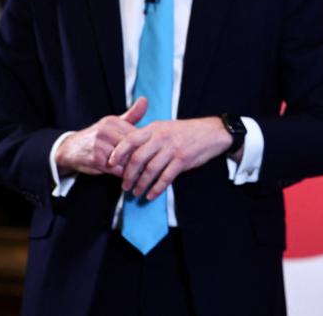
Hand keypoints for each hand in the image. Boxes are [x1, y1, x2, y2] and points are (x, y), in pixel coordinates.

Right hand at [54, 97, 147, 176]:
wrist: (69, 150)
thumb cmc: (97, 137)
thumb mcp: (113, 124)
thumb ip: (131, 115)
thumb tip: (145, 99)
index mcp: (113, 122)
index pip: (138, 134)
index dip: (147, 145)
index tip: (154, 152)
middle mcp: (106, 131)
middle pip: (134, 146)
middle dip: (143, 156)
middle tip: (152, 164)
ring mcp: (100, 145)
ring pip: (127, 158)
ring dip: (135, 167)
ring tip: (143, 171)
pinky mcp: (96, 159)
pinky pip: (117, 169)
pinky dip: (124, 174)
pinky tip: (129, 176)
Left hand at [107, 116, 231, 200]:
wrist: (212, 132)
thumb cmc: (186, 131)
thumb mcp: (166, 127)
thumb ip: (149, 136)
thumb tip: (130, 150)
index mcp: (155, 128)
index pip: (130, 139)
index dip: (118, 152)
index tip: (109, 164)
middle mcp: (162, 138)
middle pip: (138, 158)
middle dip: (128, 175)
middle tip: (124, 185)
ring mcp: (173, 149)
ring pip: (150, 170)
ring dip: (141, 184)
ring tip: (136, 193)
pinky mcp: (183, 160)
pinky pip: (166, 177)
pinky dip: (156, 188)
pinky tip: (151, 195)